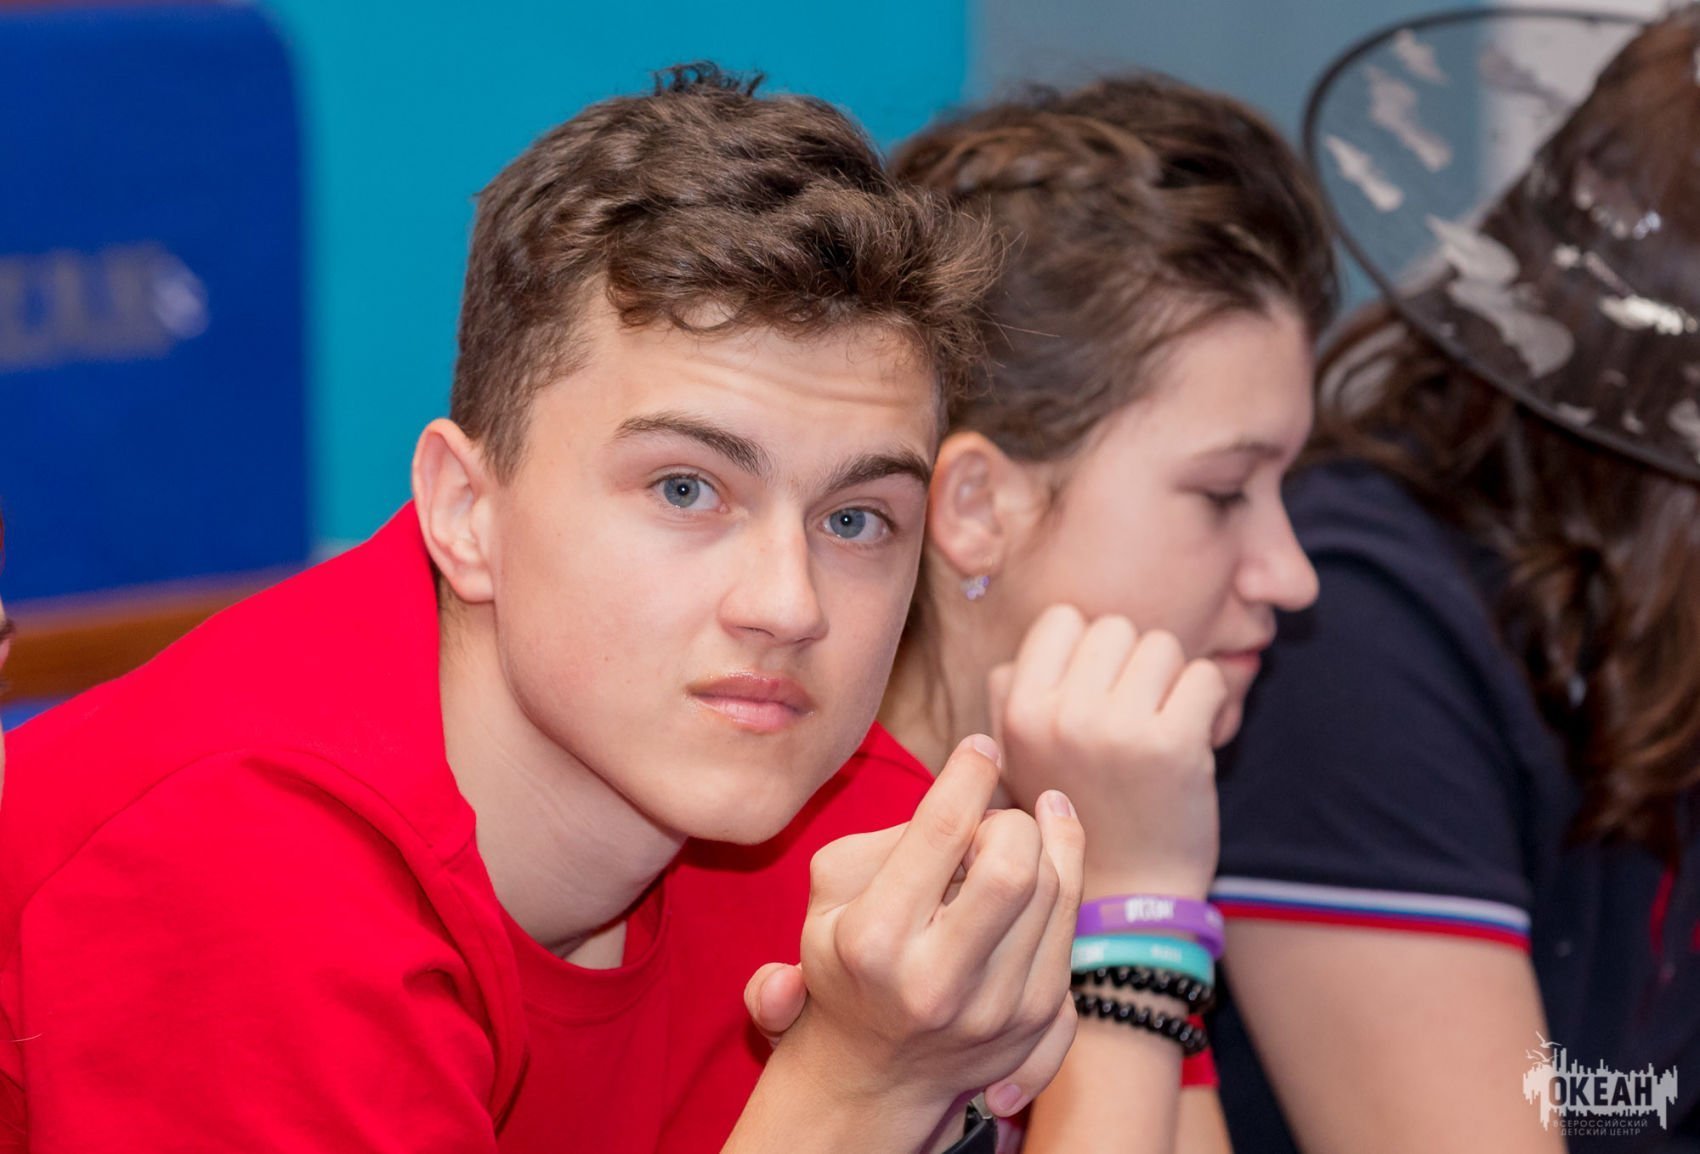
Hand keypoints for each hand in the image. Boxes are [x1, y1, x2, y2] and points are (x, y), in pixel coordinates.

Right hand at [771, 735, 1084, 1121]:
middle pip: (1014, 865)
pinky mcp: (1038, 1022)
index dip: (971, 774)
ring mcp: (996, 1010)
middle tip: (988, 820)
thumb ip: (892, 835)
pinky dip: (1065, 877)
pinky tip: (1049, 854)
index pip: (943, 832)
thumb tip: (969, 799)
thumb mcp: (833, 889)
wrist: (871, 1074)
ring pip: (1056, 891)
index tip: (981, 746)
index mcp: (876, 939)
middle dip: (1009, 821)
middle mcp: (940, 982)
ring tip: (1016, 832)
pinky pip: (1072, 927)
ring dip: (1043, 843)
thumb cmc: (848, 958)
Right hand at [989, 604, 1225, 899]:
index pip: (1062, 619)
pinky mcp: (1175, 745)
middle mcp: (1062, 716)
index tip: (1097, 689)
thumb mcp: (1016, 755)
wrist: (1128, 893)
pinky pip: (1205, 677)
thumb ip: (1014, 688)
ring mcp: (1119, 730)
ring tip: (1160, 725)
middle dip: (1132, 662)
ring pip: (1162, 645)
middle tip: (1134, 711)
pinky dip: (1209, 703)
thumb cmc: (1076, 811)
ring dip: (1171, 680)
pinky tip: (1192, 737)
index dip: (1086, 648)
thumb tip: (1052, 631)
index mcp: (1020, 713)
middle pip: (1115, 628)